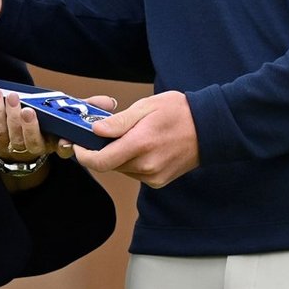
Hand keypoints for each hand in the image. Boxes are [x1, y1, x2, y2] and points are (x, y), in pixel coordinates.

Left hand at [0, 88, 119, 161]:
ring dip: (12, 115)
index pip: (63, 149)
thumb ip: (88, 107)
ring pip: (14, 133)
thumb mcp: (70, 115)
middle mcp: (38, 147)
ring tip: (13, 98)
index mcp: (56, 144)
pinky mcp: (1, 141)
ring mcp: (18, 146)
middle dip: (31, 126)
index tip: (64, 140)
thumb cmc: (49, 125)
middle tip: (30, 111)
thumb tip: (109, 102)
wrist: (20, 142)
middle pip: (34, 140)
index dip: (63, 146)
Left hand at [72, 90, 199, 188]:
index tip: (78, 145)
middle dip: (102, 151)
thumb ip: (119, 121)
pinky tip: (145, 147)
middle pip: (109, 165)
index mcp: (141, 144)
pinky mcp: (158, 181)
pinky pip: (134, 173)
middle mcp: (146, 165)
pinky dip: (132, 162)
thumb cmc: (180, 112)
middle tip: (107, 134)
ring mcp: (153, 176)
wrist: (209, 128)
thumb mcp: (146, 107)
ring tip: (133, 137)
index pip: (100, 161)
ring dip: (118, 156)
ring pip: (121, 169)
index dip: (83, 155)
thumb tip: (95, 130)